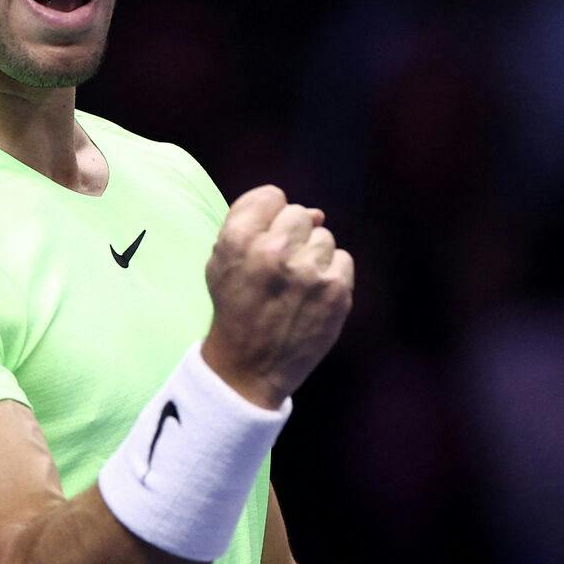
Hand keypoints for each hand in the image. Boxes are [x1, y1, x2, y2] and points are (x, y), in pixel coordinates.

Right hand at [201, 185, 354, 408]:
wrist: (248, 367)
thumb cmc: (235, 308)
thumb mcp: (220, 261)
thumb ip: (253, 223)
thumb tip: (316, 212)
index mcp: (239, 240)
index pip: (271, 196)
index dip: (270, 217)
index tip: (266, 239)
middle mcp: (274, 251)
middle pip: (299, 214)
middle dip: (292, 236)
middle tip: (282, 267)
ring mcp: (309, 272)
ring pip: (324, 237)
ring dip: (312, 256)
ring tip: (296, 285)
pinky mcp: (336, 292)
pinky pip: (343, 260)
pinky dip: (331, 274)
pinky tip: (313, 295)